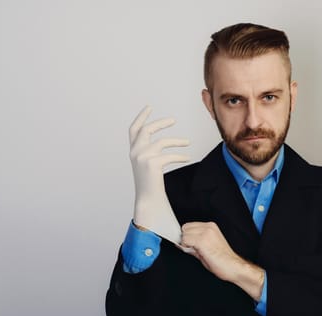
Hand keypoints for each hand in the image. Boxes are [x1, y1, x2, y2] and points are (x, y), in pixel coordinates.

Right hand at [129, 105, 189, 242]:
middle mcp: (135, 152)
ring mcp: (143, 157)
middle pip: (147, 129)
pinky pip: (170, 155)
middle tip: (173, 120)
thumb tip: (161, 146)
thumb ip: (150, 154)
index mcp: (133, 152)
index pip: (133, 130)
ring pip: (163, 141)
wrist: (147, 202)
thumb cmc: (150, 187)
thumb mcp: (147, 167)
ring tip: (188, 143)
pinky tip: (187, 157)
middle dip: (160, 122)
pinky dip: (180, 156)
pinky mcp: (153, 163)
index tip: (149, 107)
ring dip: (177, 141)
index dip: (141, 117)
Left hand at [180, 222, 264, 300]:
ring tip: (198, 252)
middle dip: (186, 239)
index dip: (188, 236)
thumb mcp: (208, 246)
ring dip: (186, 244)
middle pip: (185, 228)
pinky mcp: (202, 240)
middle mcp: (208, 227)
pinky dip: (186, 248)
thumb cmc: (222, 259)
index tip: (191, 244)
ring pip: (184, 234)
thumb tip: (182, 243)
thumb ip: (195, 242)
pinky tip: (197, 253)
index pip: (189, 225)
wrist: (232, 266)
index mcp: (211, 226)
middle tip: (195, 249)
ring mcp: (205, 233)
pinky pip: (185, 241)